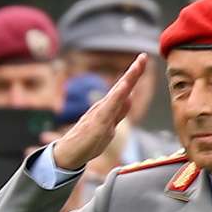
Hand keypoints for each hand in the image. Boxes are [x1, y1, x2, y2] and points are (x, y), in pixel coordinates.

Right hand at [49, 54, 155, 173]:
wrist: (68, 154)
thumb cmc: (87, 141)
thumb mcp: (108, 125)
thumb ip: (118, 112)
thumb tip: (130, 97)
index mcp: (108, 107)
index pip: (124, 89)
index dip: (134, 75)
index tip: (143, 59)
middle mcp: (104, 107)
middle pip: (121, 87)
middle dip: (133, 72)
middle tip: (143, 57)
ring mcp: (100, 114)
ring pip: (116, 95)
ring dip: (127, 80)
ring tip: (136, 67)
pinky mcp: (97, 125)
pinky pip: (109, 109)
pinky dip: (117, 97)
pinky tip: (124, 89)